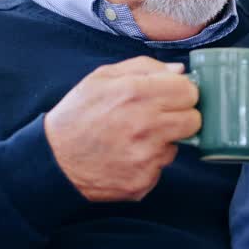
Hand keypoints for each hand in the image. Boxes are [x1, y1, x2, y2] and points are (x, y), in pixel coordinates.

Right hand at [44, 57, 199, 201]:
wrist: (54, 160)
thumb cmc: (78, 115)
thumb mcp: (102, 77)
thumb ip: (144, 67)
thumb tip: (179, 71)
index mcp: (135, 93)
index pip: (189, 91)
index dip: (182, 92)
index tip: (172, 96)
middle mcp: (145, 125)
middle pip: (194, 119)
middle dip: (181, 116)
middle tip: (160, 117)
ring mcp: (145, 156)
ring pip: (178, 144)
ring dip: (164, 140)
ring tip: (135, 137)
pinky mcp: (143, 181)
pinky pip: (161, 167)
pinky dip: (149, 162)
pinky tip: (127, 155)